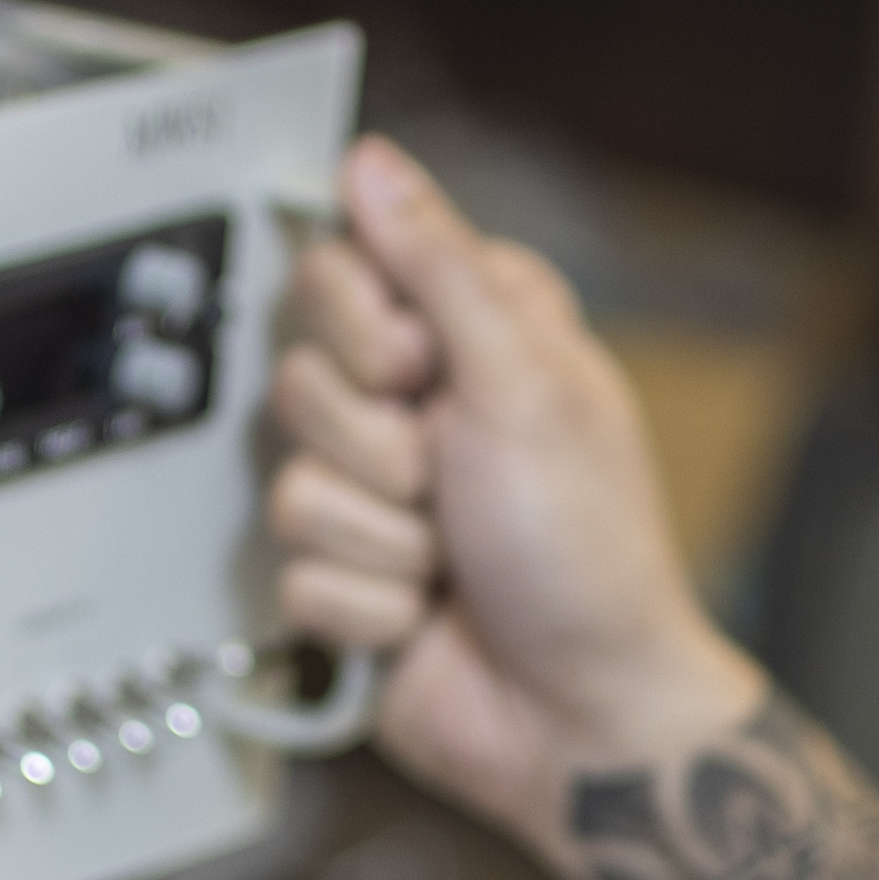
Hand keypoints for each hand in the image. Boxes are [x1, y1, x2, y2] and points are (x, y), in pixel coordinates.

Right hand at [264, 134, 760, 856]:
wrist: (582, 716)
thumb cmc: (587, 552)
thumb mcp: (525, 384)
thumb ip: (437, 265)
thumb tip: (372, 163)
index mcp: (473, 336)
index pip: (342, 270)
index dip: (365, 328)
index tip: (417, 368)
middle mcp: (419, 408)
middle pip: (300, 377)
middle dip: (378, 444)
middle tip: (448, 475)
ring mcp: (379, 497)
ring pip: (291, 482)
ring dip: (382, 535)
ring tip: (451, 557)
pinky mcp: (344, 579)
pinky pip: (292, 572)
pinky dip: (368, 603)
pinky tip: (426, 614)